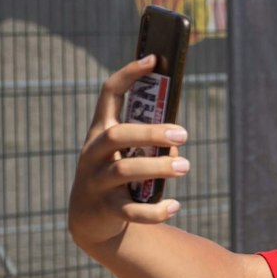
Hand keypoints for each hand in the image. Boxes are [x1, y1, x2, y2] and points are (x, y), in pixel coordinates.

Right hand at [67, 57, 188, 249]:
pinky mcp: (105, 209)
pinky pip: (131, 210)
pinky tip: (175, 205)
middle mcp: (93, 153)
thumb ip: (151, 143)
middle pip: (118, 135)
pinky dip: (155, 209)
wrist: (91, 219)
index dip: (128, 74)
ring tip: (185, 166)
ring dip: (158, 167)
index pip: (109, 94)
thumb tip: (176, 143)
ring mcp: (96, 182)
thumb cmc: (118, 176)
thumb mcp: (128, 154)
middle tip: (184, 134)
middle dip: (151, 132)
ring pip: (124, 170)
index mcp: (100, 131)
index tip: (152, 59)